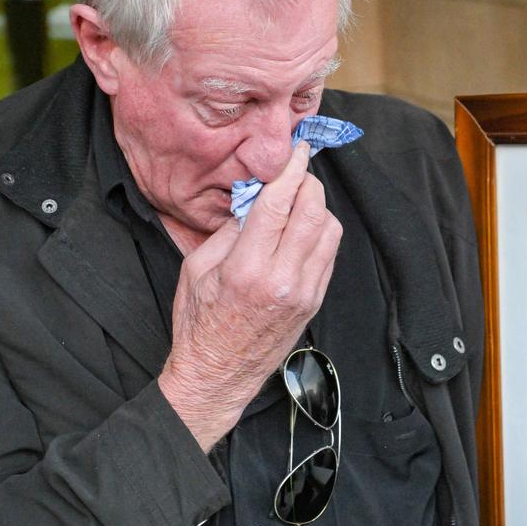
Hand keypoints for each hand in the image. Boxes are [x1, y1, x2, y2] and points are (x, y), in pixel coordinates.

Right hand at [159, 142, 342, 450]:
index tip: (296, 149)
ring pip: (330, 229)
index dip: (291, 170)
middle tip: (294, 173)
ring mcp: (304, 293)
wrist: (218, 376)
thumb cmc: (199, 324)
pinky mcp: (315, 302)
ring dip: (317, 206)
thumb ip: (228, 230)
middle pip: (313, 211)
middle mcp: (283, 280)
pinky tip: (301, 229)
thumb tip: (255, 198)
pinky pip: (330, 253)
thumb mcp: (197, 269)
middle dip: (307, 182)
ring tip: (296, 202)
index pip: (279, 204)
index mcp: (247, 269)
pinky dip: (321, 231)